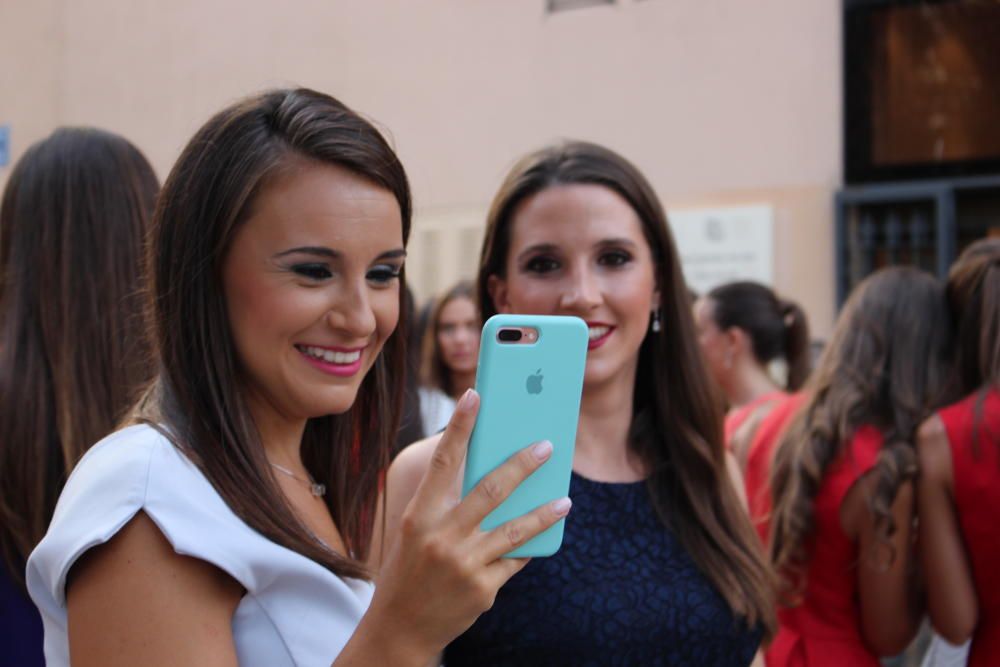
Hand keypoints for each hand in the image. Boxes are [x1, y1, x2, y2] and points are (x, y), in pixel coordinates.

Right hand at [365, 389, 570, 660]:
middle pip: (491, 490)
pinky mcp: (482, 589)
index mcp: (419, 515)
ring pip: (515, 529)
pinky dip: (530, 546)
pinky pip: (515, 561)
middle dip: (523, 465)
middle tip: (547, 446)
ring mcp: (464, 564)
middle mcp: (441, 536)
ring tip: (565, 500)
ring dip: (544, 512)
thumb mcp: (416, 532)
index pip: (443, 461)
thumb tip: (495, 473)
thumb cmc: (410, 569)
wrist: (399, 628)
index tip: (476, 394)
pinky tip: (546, 534)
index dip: (460, 425)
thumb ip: (447, 505)